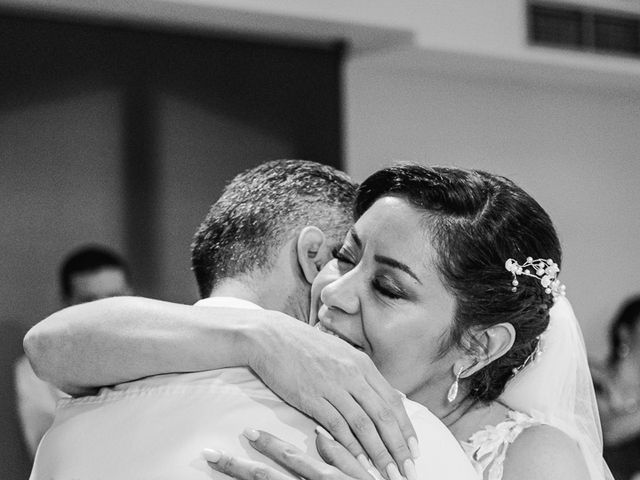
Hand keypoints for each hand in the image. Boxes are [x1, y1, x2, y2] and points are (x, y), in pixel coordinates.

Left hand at [203, 428, 376, 479]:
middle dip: (237, 468)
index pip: (290, 459)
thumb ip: (343, 454)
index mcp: (326, 478)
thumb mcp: (362, 475)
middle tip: (209, 453)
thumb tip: (320, 433)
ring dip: (238, 478)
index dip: (268, 445)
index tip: (246, 431)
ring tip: (214, 463)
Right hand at [246, 314, 417, 478]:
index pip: (393, 401)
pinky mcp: (312, 397)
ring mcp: (333, 385)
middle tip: (408, 471)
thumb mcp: (341, 354)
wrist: (271, 336)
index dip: (406, 428)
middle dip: (399, 447)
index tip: (415, 450)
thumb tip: (384, 395)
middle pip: (384, 416)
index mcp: (362, 364)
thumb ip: (362, 375)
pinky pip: (337, 426)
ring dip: (379, 453)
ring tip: (389, 473)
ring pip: (364, 425)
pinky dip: (351, 447)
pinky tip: (359, 462)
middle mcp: (353, 374)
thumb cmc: (305, 346)